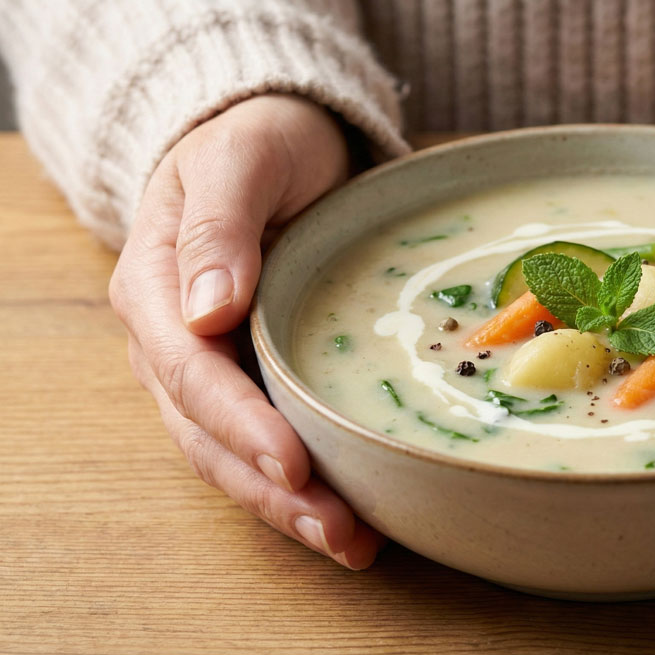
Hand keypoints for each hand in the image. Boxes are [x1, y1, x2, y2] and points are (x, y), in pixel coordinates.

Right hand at [110, 95, 385, 567]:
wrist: (275, 141)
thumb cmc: (258, 141)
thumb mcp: (240, 160)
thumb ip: (219, 227)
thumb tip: (207, 311)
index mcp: (155, 288)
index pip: (190, 373)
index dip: (240, 424)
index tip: (294, 464)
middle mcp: (172, 341)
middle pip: (208, 434)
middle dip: (272, 490)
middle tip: (340, 531)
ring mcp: (209, 368)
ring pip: (232, 455)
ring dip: (287, 507)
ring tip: (352, 542)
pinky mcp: (251, 380)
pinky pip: (264, 442)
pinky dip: (301, 483)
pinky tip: (355, 513)